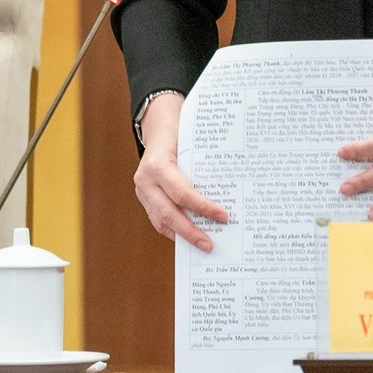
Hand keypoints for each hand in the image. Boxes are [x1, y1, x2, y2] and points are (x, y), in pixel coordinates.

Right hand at [132, 92, 228, 252]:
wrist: (159, 127)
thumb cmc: (180, 134)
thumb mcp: (192, 143)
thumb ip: (204, 166)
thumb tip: (230, 193)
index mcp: (157, 164)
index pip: (181, 193)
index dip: (202, 207)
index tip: (223, 216)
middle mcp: (145, 179)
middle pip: (168, 213)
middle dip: (190, 231)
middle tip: (209, 245)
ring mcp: (142, 190)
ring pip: (160, 220)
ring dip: (182, 236)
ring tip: (201, 245)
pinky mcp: (144, 197)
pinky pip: (158, 219)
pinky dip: (174, 230)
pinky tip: (189, 237)